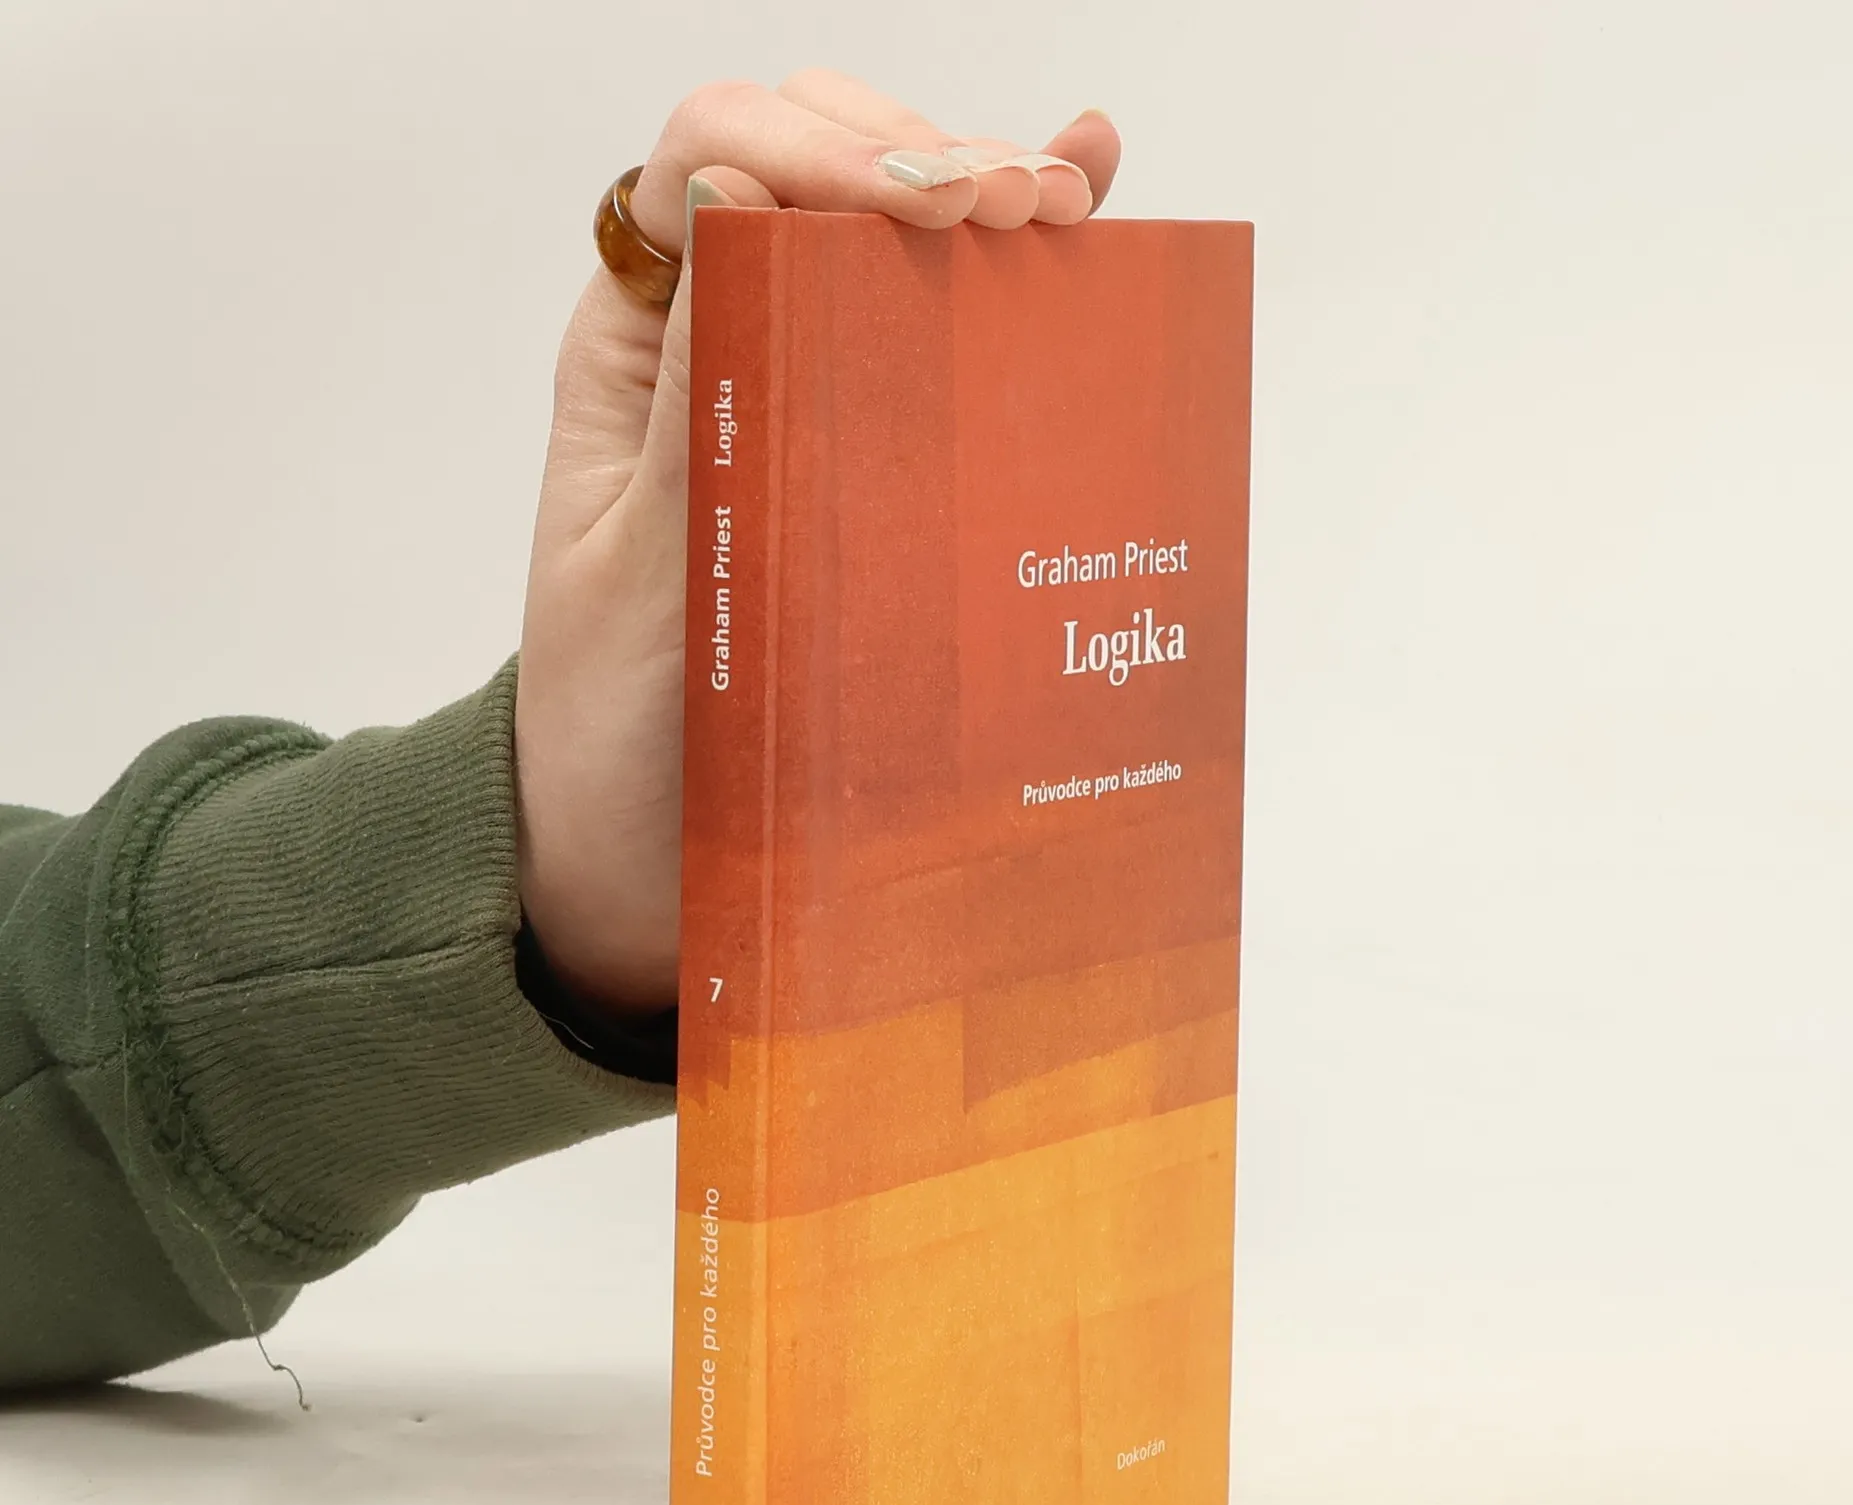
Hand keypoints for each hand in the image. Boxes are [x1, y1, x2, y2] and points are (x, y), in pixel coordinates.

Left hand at [513, 71, 1121, 1013]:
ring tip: (1069, 205)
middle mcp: (713, 343)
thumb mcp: (644, 570)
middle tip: (1023, 205)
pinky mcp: (867, 455)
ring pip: (878, 229)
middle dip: (916, 155)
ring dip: (977, 190)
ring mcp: (797, 388)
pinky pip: (931, 330)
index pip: (710, 166)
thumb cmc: (615, 733)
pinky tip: (1088, 200)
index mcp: (637, 352)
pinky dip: (1006, 261)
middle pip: (809, 163)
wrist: (635, 855)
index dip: (821, 152)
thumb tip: (731, 190)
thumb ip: (692, 400)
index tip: (932, 206)